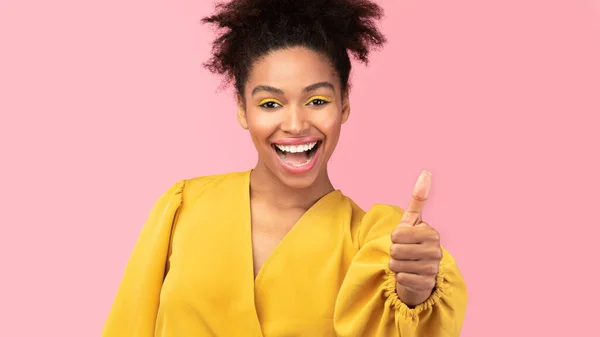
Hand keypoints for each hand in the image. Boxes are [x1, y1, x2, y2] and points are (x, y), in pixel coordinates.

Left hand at [389, 170, 441, 306]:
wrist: (418, 271)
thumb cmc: (412, 242)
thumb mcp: (412, 221)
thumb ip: (418, 199)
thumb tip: (426, 173)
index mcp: (432, 233)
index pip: (397, 235)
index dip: (395, 237)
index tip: (404, 239)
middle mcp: (435, 251)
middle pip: (395, 250)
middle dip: (394, 252)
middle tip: (403, 252)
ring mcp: (432, 269)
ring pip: (396, 265)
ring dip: (396, 265)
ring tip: (406, 263)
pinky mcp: (426, 284)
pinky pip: (401, 278)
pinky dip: (400, 277)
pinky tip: (409, 275)